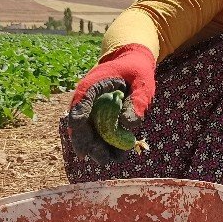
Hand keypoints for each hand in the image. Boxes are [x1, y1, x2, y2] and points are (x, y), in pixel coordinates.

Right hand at [67, 44, 155, 164]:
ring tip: (110, 160)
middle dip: (89, 144)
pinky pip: (96, 131)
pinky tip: (115, 154)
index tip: (85, 146)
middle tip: (103, 160)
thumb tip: (128, 125)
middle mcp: (85, 98)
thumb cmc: (137, 69)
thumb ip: (137, 100)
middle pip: (79, 125)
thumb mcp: (143, 81)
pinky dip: (104, 143)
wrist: (132, 61)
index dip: (80, 127)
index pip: (80, 106)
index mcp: (92, 85)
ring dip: (96, 147)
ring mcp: (89, 107)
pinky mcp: (97, 115)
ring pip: (86, 131)